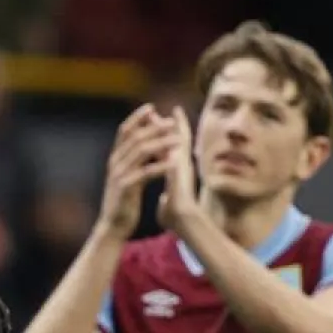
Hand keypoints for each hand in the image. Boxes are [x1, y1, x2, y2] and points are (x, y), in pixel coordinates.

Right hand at [97, 103, 182, 238]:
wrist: (113, 226)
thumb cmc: (123, 202)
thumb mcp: (125, 177)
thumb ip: (131, 161)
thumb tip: (141, 146)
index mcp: (115, 159)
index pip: (124, 131)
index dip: (137, 117)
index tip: (151, 107)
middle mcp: (115, 163)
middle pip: (135, 137)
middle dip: (154, 128)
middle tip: (172, 123)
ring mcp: (120, 175)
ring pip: (141, 151)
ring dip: (161, 143)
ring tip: (178, 140)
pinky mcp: (127, 188)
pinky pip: (145, 172)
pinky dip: (160, 165)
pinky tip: (173, 162)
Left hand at [155, 107, 197, 231]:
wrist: (183, 220)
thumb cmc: (176, 216)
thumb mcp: (168, 204)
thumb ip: (166, 198)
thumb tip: (164, 200)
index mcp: (173, 173)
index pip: (164, 153)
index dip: (157, 141)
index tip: (149, 130)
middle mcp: (179, 165)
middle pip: (170, 140)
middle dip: (161, 126)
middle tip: (151, 112)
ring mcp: (183, 162)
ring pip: (175, 136)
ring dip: (164, 124)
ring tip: (154, 112)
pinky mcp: (183, 162)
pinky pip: (180, 141)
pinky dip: (175, 130)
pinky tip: (169, 120)